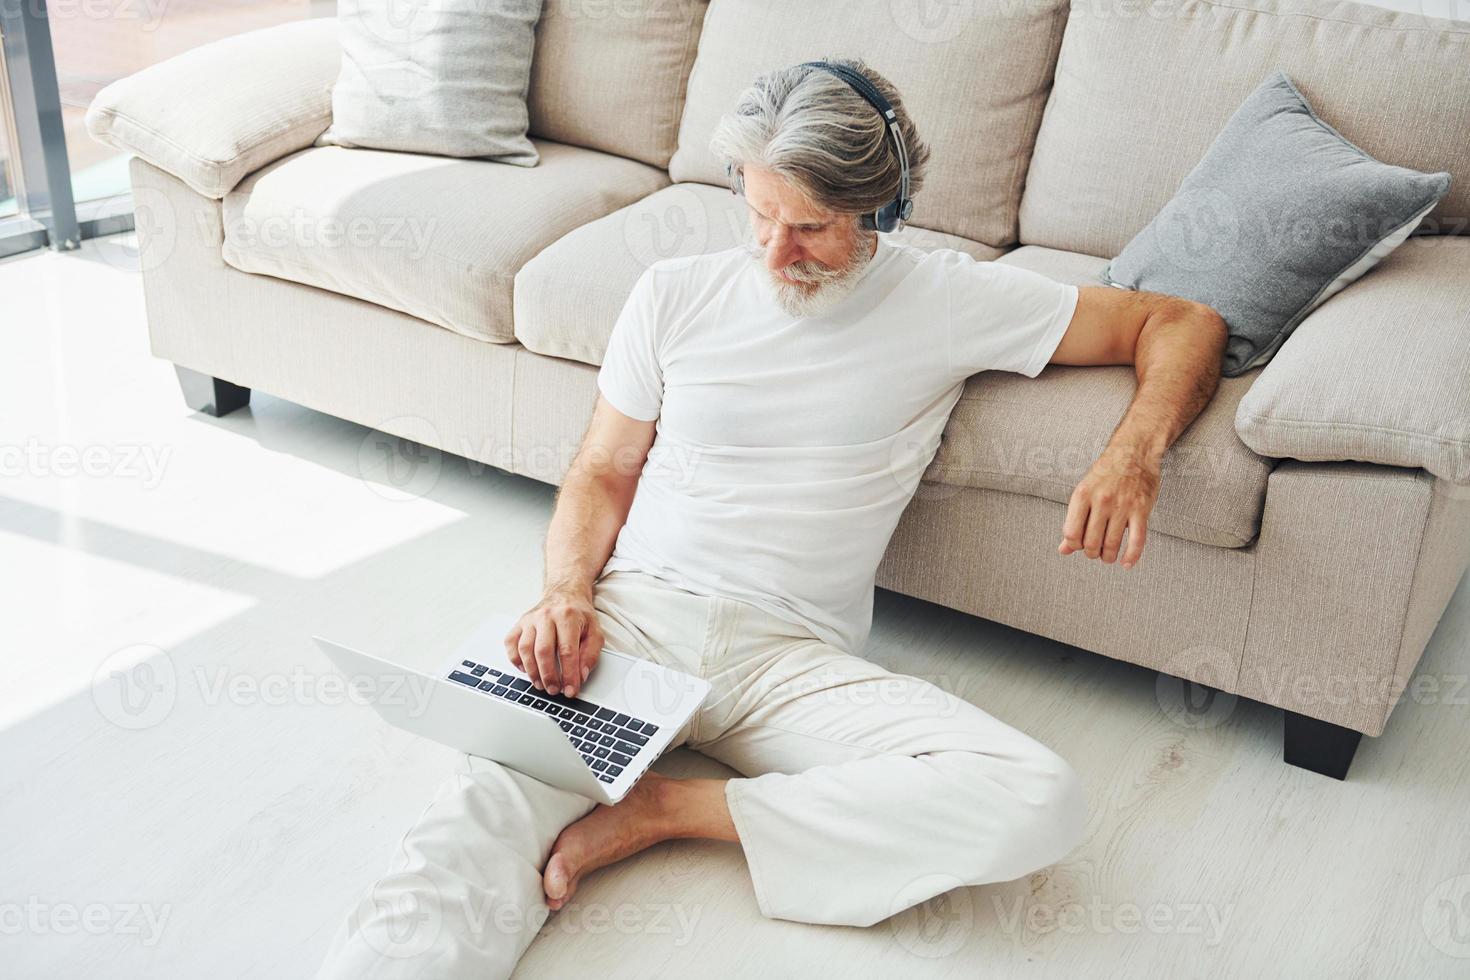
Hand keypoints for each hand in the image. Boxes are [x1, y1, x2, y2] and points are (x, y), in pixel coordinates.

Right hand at [504, 586, 604, 696]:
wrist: (565, 593)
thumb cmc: (579, 614)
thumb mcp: (595, 631)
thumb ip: (591, 654)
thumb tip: (581, 676)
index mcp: (568, 616)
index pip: (567, 651)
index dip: (569, 674)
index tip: (571, 690)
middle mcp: (546, 616)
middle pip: (543, 651)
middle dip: (549, 676)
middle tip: (554, 690)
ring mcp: (530, 619)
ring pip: (525, 649)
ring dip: (532, 672)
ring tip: (541, 685)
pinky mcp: (519, 623)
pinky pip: (511, 644)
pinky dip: (516, 660)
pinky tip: (526, 669)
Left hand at [1058, 445, 1159, 568]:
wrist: (1134, 452)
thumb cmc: (1106, 473)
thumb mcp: (1084, 492)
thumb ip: (1073, 520)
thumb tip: (1063, 549)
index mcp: (1082, 495)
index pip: (1071, 533)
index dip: (1074, 545)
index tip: (1080, 545)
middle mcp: (1101, 501)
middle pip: (1091, 543)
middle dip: (1091, 553)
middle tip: (1095, 552)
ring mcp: (1122, 506)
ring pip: (1112, 545)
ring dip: (1108, 557)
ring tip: (1108, 556)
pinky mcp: (1141, 510)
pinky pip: (1137, 541)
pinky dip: (1131, 557)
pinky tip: (1126, 563)